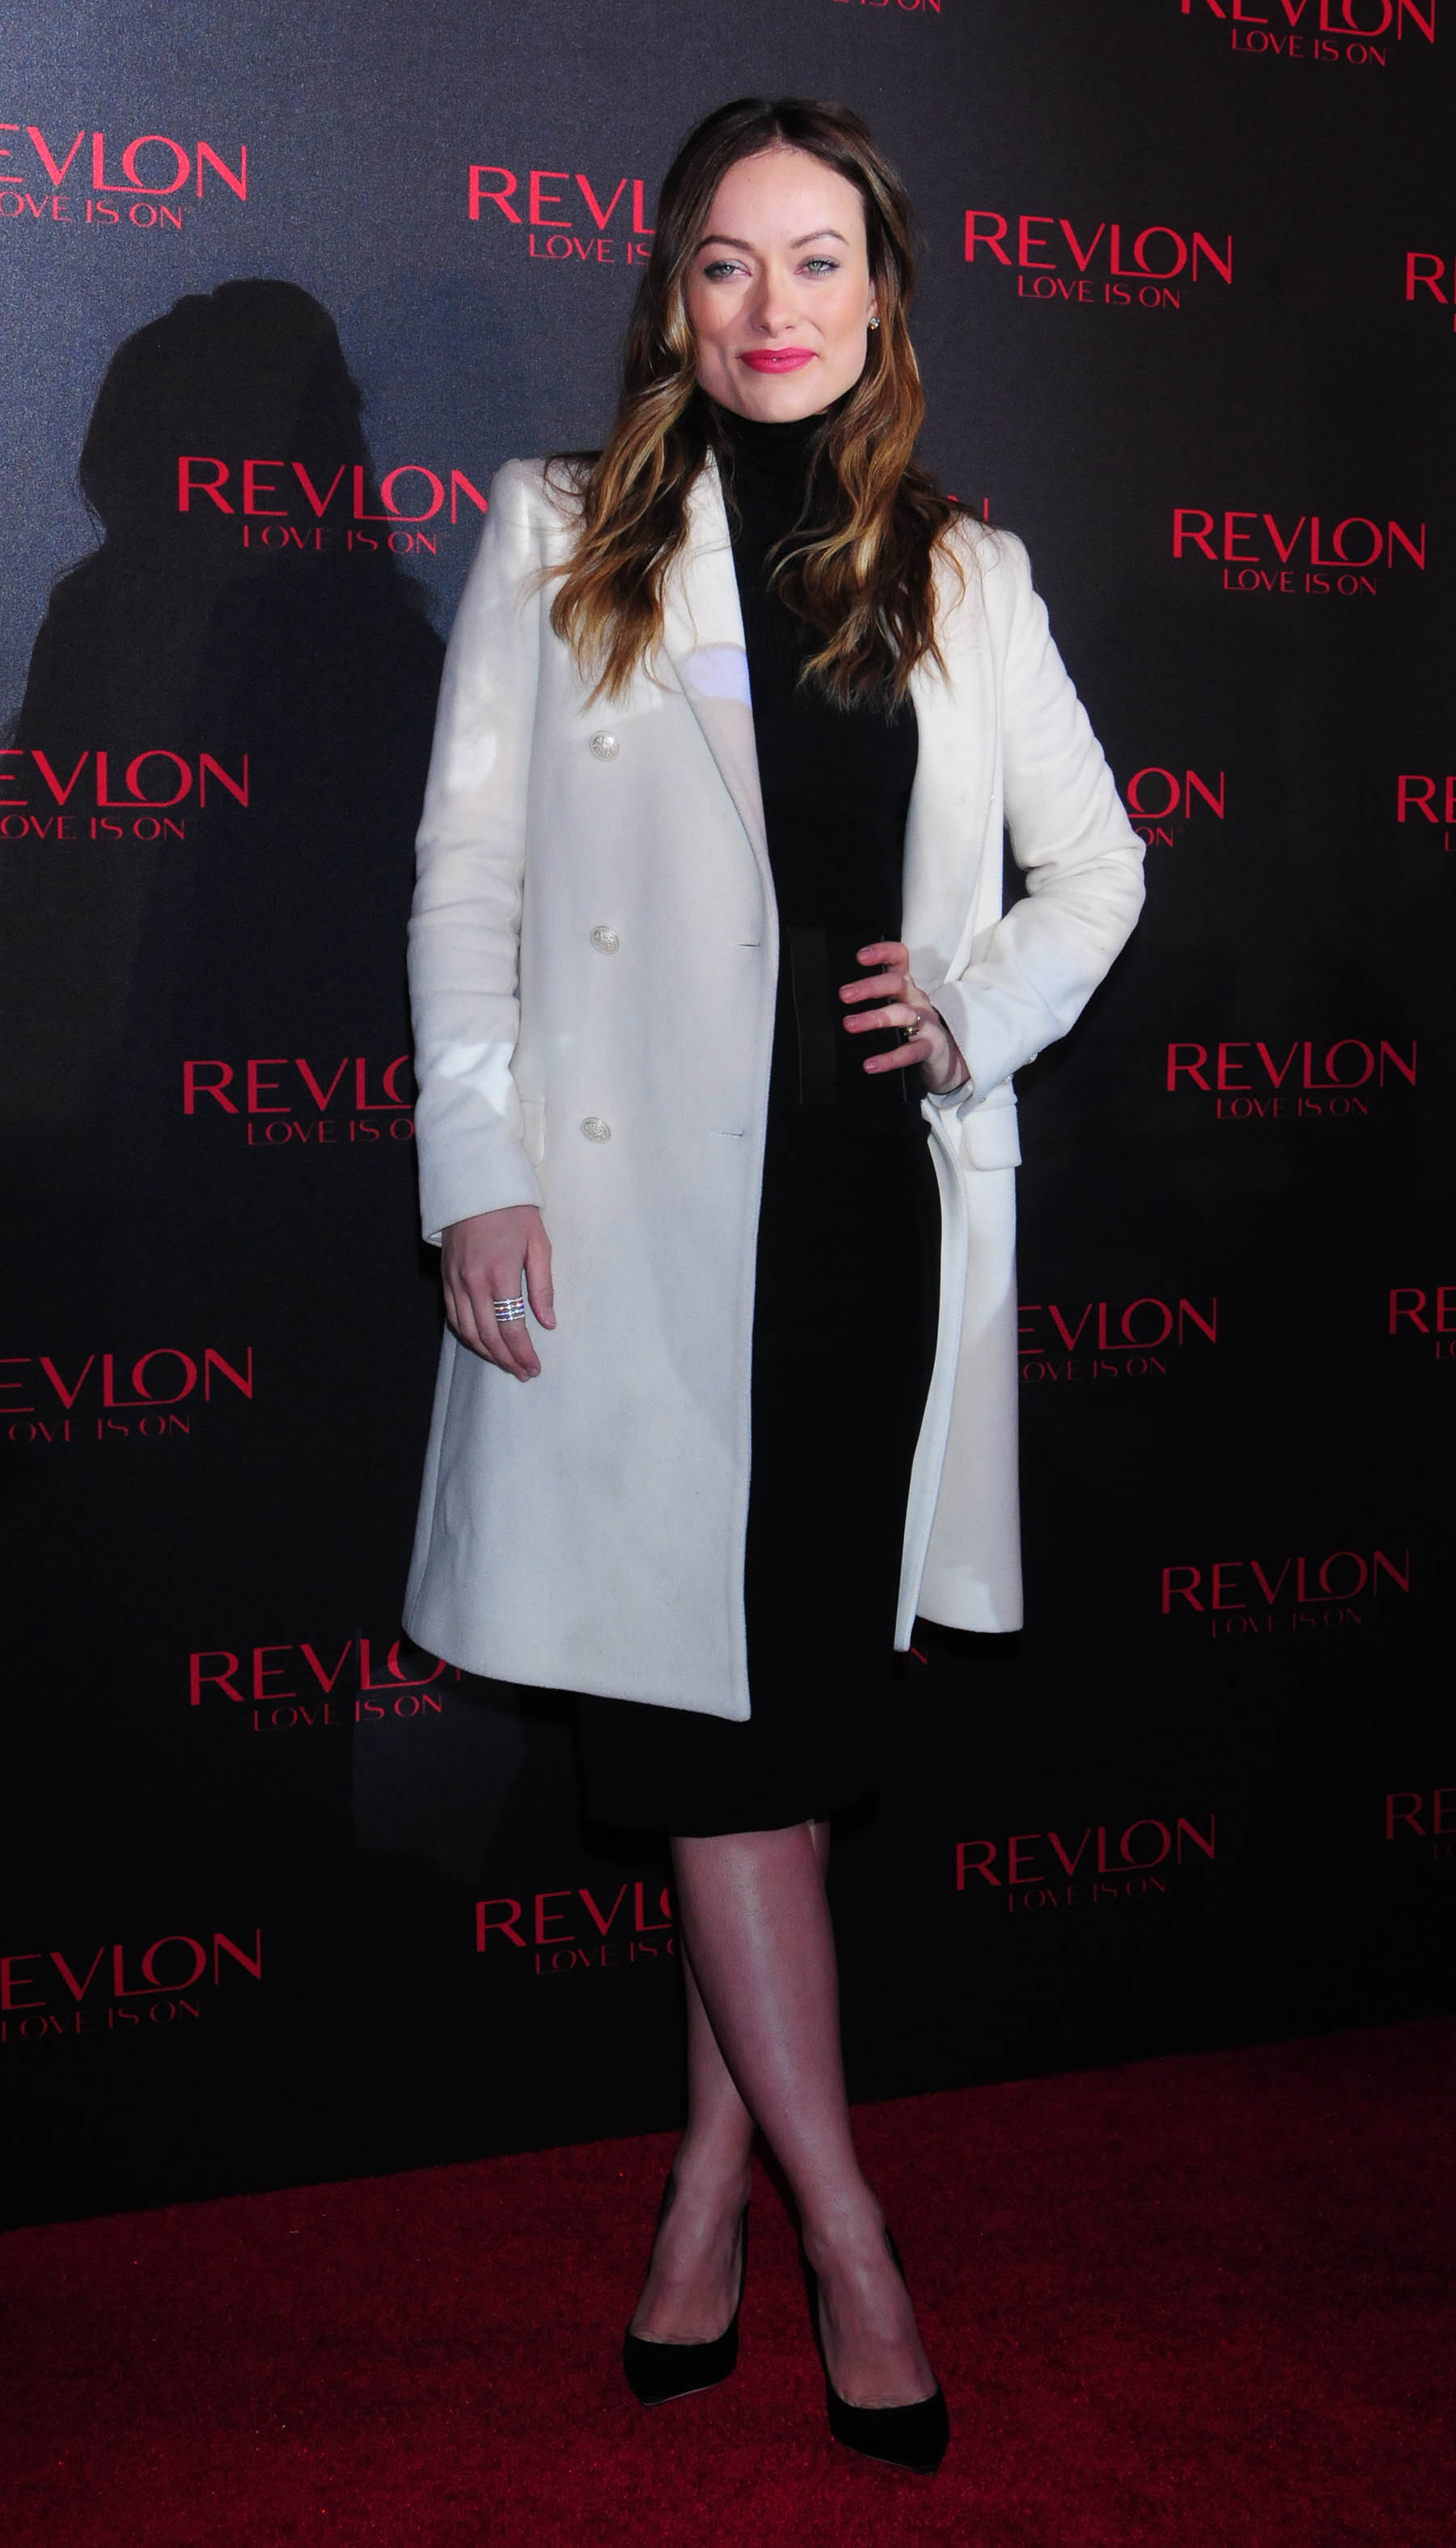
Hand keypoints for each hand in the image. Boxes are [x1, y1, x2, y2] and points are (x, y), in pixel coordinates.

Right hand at [441, 1205, 554, 1379]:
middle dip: (507, 1360)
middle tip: (523, 1372)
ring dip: (487, 1353)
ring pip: (467, 1331)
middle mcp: (472, 1283)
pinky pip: (453, 1316)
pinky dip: (467, 1335)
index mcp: (499, 1274)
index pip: (511, 1328)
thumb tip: (548, 1322)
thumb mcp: (539, 1243)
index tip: (534, 1367)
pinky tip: (481, 1342)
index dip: (523, 1353)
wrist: (475, 1183)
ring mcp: (455, 1281)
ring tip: (506, 1363)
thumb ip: (543, 1286)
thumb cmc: (512, 1210)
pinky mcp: (445, 1277)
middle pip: (488, 1336)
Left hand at [839, 941, 970, 1097]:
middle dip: (870, 986)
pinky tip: (871, 1064)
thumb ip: (877, 996)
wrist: (945, 1056)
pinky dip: (889, 1059)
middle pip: (897, 984)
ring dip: (874, 1017)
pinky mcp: (931, 1047)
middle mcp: (917, 1000)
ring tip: (850, 1024)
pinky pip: (910, 1052)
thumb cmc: (914, 1027)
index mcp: (907, 987)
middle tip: (845, 994)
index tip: (861, 956)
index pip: (900, 960)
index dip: (883, 953)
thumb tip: (843, 996)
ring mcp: (927, 1023)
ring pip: (902, 1014)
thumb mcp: (898, 1004)